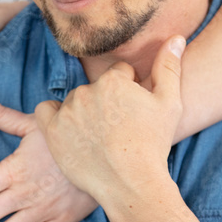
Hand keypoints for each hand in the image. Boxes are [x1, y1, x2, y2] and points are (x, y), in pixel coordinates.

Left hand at [34, 35, 185, 206]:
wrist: (131, 184)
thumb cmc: (153, 145)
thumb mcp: (169, 104)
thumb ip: (169, 67)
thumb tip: (176, 37)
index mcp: (113, 80)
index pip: (118, 74)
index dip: (129, 92)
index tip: (133, 113)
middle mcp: (86, 91)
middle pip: (94, 88)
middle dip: (104, 102)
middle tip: (116, 129)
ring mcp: (67, 112)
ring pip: (73, 101)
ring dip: (82, 111)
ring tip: (98, 136)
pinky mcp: (52, 132)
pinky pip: (45, 111)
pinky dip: (55, 117)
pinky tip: (71, 130)